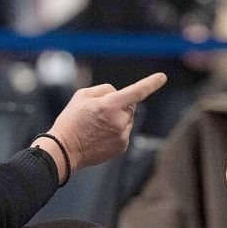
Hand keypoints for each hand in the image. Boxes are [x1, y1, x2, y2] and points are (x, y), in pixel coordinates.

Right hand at [46, 73, 166, 174]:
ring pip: (128, 119)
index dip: (151, 83)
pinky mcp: (122, 147)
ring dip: (118, 118)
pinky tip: (100, 135)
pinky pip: (124, 132)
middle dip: (120, 105)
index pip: (136, 91)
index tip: (162, 77)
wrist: (64, 150)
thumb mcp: (82, 95)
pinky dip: (116, 131)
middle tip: (99, 112)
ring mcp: (122, 135)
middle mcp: (120, 121)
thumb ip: (105, 90)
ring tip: (97, 126)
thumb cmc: (71, 120)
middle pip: (130, 105)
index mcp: (110, 105)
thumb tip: (118, 94)